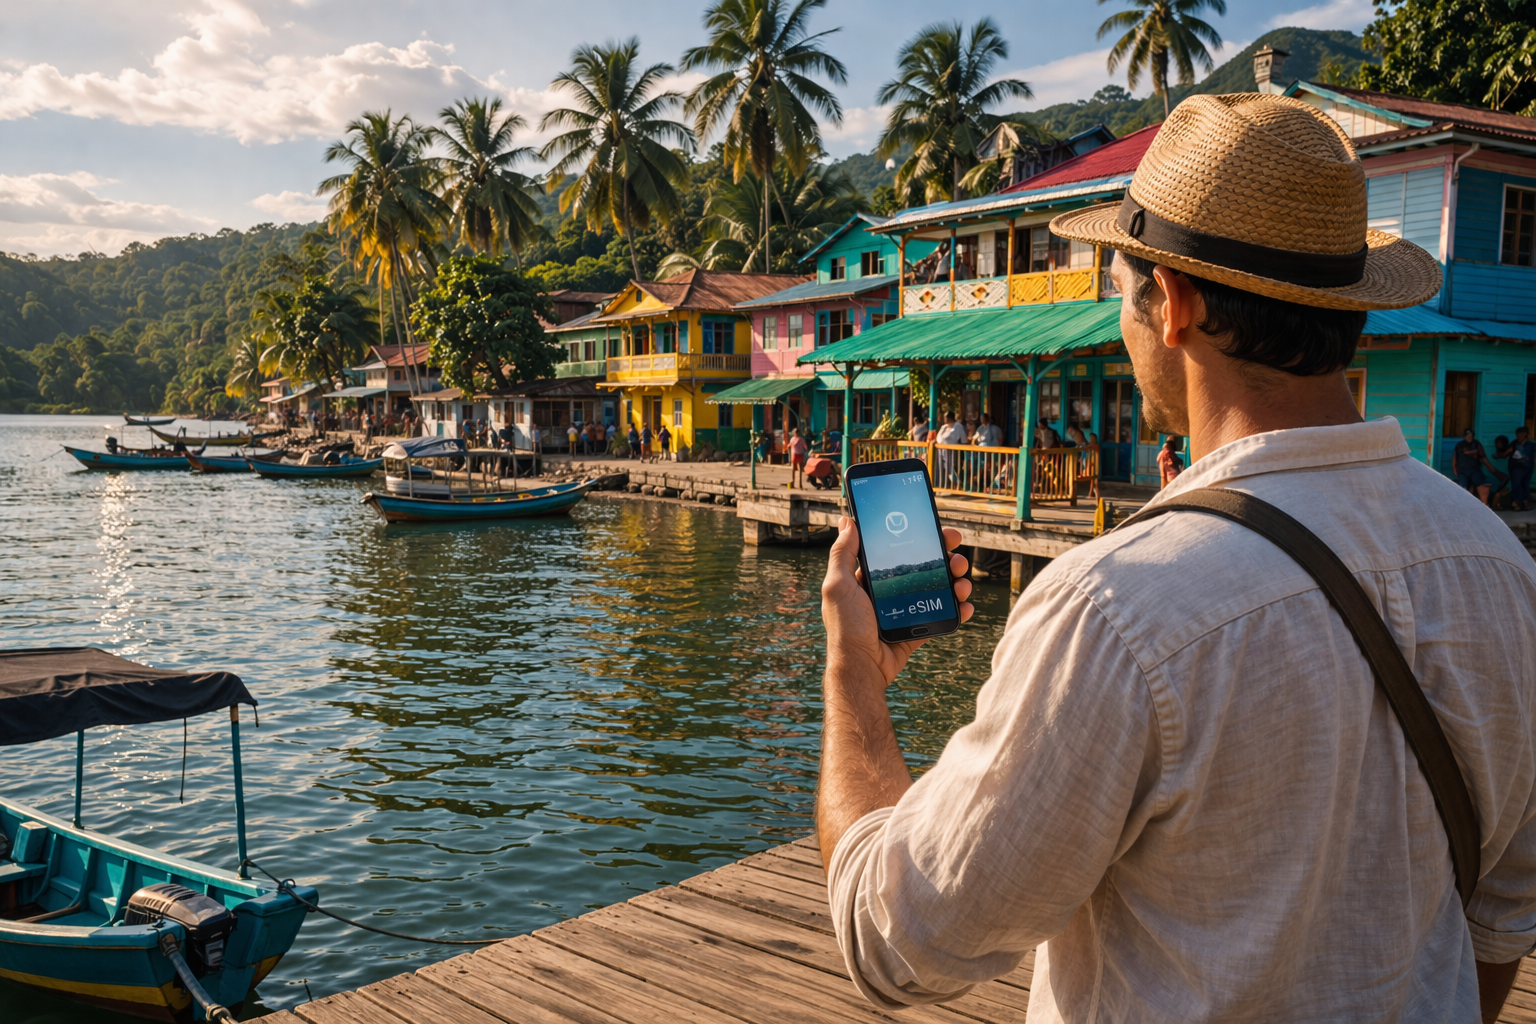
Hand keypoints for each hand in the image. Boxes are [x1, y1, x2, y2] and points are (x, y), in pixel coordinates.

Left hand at [821, 517, 973, 691]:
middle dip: (945, 558)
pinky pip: (940, 614)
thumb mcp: (838, 586)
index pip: (899, 550)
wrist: (861, 668)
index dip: (919, 538)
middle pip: (923, 567)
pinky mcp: (916, 629)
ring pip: (937, 589)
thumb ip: (842, 554)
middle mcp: (890, 590)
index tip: (937, 529)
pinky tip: (965, 605)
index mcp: (871, 577)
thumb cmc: (846, 627)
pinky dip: (956, 609)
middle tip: (957, 556)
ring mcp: (905, 609)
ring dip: (955, 582)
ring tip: (963, 583)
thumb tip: (847, 521)